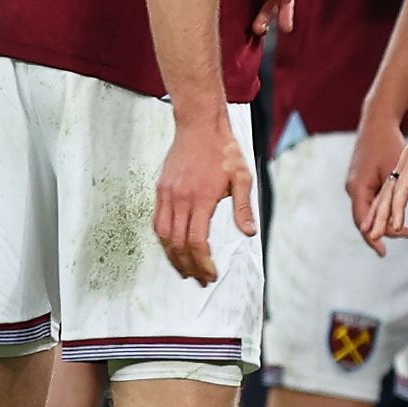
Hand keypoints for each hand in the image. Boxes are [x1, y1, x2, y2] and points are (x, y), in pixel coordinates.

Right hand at [153, 113, 256, 284]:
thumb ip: (243, 207)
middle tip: (200, 280)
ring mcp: (167, 195)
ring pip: (164, 237)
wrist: (199, 125)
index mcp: (201, 199)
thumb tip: (249, 233)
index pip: (197, 242)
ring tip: (185, 271)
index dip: (203, 263)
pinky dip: (164, 240)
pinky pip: (158, 222)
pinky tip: (173, 248)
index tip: (211, 275)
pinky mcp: (161, 190)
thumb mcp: (242, 177)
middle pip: (178, 245)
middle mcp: (180, 199)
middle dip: (189, 267)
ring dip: (173, 258)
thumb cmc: (223, 150)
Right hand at [345, 110, 407, 238]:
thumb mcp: (395, 172)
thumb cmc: (388, 143)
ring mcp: (356, 183)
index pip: (363, 222)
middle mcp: (353, 187)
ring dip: (384, 221)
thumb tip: (396, 224)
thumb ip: (392, 198)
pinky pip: (369, 200)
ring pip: (368, 211)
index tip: (384, 252)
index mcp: (357, 188)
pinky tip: (394, 214)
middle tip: (407, 235)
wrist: (377, 120)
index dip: (373, 238)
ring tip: (406, 229)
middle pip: (364, 219)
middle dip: (383, 232)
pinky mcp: (361, 178)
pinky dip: (381, 211)